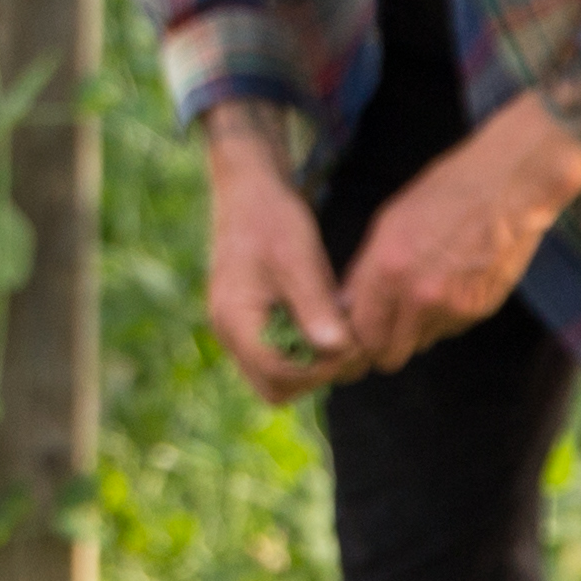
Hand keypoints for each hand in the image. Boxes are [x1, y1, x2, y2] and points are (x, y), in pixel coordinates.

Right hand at [201, 105, 356, 402]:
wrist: (249, 192)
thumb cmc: (273, 219)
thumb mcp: (299, 259)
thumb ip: (315, 306)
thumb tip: (339, 351)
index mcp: (236, 319)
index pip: (278, 375)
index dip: (319, 370)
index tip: (351, 345)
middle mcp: (229, 333)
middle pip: (275, 388)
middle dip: (316, 376)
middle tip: (348, 345)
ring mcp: (236, 332)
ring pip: (277, 379)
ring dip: (312, 366)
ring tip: (340, 333)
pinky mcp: (249, 325)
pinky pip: (278, 358)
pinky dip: (304, 352)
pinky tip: (326, 323)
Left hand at [337, 95, 580, 374]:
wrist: (508, 187)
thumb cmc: (444, 194)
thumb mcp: (388, 223)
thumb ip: (366, 272)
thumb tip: (346, 309)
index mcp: (388, 269)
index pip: (360, 335)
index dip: (357, 337)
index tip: (359, 330)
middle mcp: (419, 296)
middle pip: (389, 355)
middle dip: (383, 345)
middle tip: (385, 326)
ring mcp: (454, 307)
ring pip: (421, 343)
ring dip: (417, 329)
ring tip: (425, 290)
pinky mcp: (481, 311)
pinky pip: (450, 330)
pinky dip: (446, 317)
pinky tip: (453, 284)